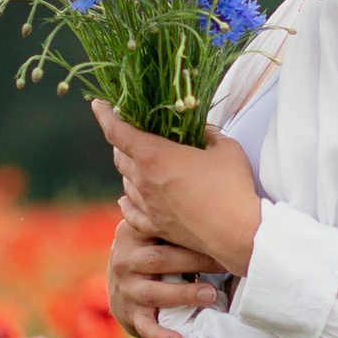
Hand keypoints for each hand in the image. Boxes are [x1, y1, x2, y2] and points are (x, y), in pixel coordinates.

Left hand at [91, 103, 263, 276]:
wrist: (239, 232)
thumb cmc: (233, 186)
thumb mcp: (225, 148)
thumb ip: (209, 135)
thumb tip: (202, 131)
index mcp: (155, 156)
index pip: (118, 131)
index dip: (105, 115)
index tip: (98, 104)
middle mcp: (144, 181)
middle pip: (120, 157)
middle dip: (121, 142)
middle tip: (130, 134)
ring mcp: (148, 207)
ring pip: (126, 183)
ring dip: (128, 170)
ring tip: (137, 163)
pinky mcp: (156, 227)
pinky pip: (131, 214)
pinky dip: (127, 202)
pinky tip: (125, 199)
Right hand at [108, 217, 228, 337]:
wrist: (122, 281)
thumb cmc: (153, 248)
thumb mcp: (154, 229)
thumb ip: (173, 219)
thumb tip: (218, 205)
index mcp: (132, 232)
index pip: (159, 229)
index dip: (188, 232)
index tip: (219, 234)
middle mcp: (124, 259)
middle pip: (159, 260)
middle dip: (193, 262)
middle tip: (223, 265)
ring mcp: (124, 289)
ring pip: (154, 292)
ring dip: (184, 295)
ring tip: (211, 295)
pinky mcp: (128, 314)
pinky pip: (145, 327)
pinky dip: (162, 336)